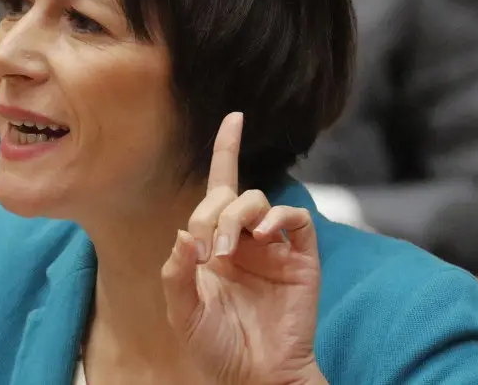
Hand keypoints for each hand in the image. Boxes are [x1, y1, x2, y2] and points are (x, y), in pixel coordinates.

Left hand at [161, 113, 324, 384]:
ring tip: (227, 251)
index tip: (234, 117)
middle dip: (213, 214)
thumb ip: (176, 272)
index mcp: (214, 245)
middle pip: (230, 195)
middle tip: (208, 251)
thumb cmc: (217, 348)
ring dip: (237, 218)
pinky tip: (263, 235)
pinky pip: (294, 219)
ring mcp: (273, 248)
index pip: (217, 189)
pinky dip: (278, 218)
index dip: (226, 151)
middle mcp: (243, 240)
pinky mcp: (301, 259)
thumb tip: (183, 233)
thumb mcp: (183, 311)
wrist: (253, 376)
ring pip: (258, 201)